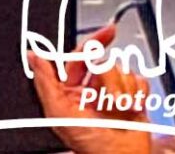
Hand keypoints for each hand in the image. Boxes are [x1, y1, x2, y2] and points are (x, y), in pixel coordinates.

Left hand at [28, 24, 155, 153]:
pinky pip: (140, 82)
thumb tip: (33, 56)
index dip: (92, 42)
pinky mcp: (135, 98)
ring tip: (120, 110)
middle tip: (112, 98)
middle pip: (104, 63)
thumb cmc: (89, 143)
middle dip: (110, 78)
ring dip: (123, 91)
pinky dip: (139, 94)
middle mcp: (92, 89)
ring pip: (123, 71)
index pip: (79, 57)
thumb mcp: (58, 112)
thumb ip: (46, 82)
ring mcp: (114, 92)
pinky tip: (133, 108)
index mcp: (71, 89)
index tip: (108, 32)